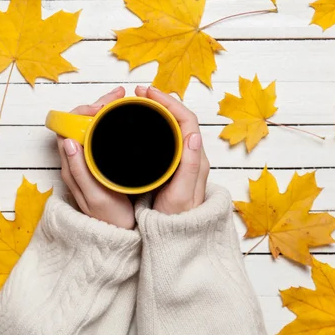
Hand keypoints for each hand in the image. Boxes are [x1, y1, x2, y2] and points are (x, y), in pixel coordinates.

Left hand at [56, 87, 134, 229]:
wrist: (115, 239)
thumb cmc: (107, 220)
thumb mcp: (94, 196)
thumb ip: (79, 170)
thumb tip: (68, 140)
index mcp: (71, 165)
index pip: (67, 127)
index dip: (82, 111)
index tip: (103, 107)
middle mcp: (76, 161)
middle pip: (79, 123)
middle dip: (97, 105)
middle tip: (120, 97)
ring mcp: (87, 163)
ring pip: (90, 128)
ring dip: (105, 111)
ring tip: (124, 101)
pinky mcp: (98, 166)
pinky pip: (100, 137)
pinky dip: (110, 123)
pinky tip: (125, 121)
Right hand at [135, 86, 209, 214]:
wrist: (176, 240)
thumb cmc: (177, 221)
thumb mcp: (181, 195)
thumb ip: (188, 167)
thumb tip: (192, 135)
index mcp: (196, 159)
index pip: (186, 119)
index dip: (168, 102)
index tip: (147, 93)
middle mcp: (192, 157)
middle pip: (180, 118)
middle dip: (161, 100)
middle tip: (139, 93)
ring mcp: (182, 161)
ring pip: (173, 126)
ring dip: (157, 110)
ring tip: (139, 103)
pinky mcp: (172, 167)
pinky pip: (166, 137)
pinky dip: (154, 125)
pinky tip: (140, 125)